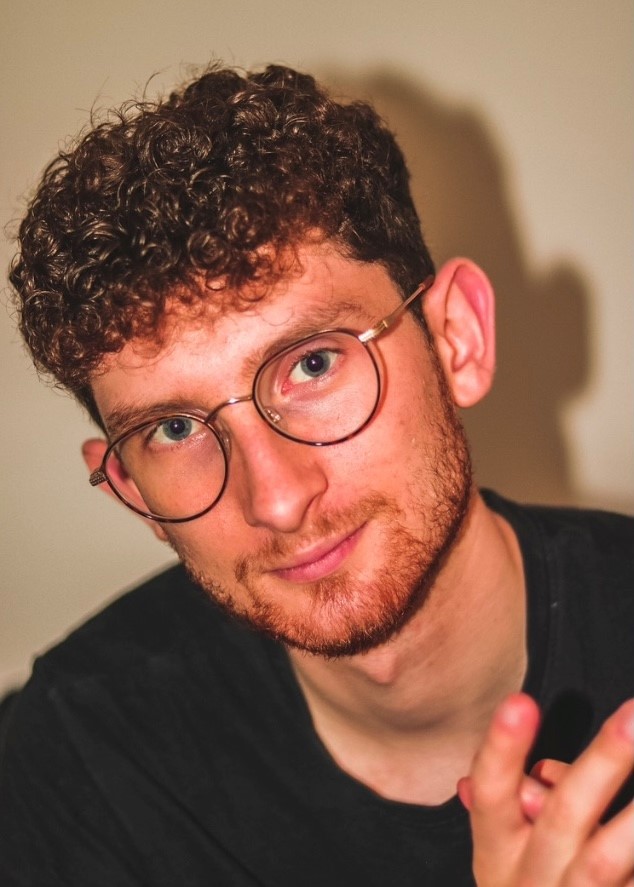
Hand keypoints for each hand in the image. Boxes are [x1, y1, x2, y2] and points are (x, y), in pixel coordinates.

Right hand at [460, 694, 633, 885]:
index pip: (490, 793)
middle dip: (602, 763)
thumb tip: (543, 775)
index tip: (523, 701)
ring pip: (607, 862)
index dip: (502, 749)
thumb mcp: (508, 854)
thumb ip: (517, 802)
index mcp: (498, 853)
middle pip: (564, 817)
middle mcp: (532, 882)